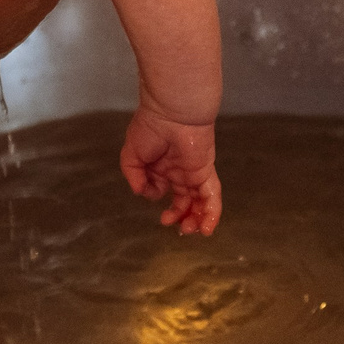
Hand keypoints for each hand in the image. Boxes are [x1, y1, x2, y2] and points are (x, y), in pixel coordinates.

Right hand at [121, 110, 220, 235]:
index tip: (151, 192)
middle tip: (174, 226)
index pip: (161, 189)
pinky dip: (211, 214)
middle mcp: (178, 171)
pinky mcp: (206, 173)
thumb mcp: (131, 155)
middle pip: (183, 200)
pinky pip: (211, 197)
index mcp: (160, 166)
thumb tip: (142, 194)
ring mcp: (194, 173)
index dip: (156, 196)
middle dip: (179, 217)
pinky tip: (205, 228)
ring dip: (195, 220)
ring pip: (199, 202)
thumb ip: (134, 176)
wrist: (170, 113)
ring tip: (188, 230)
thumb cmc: (150, 129)